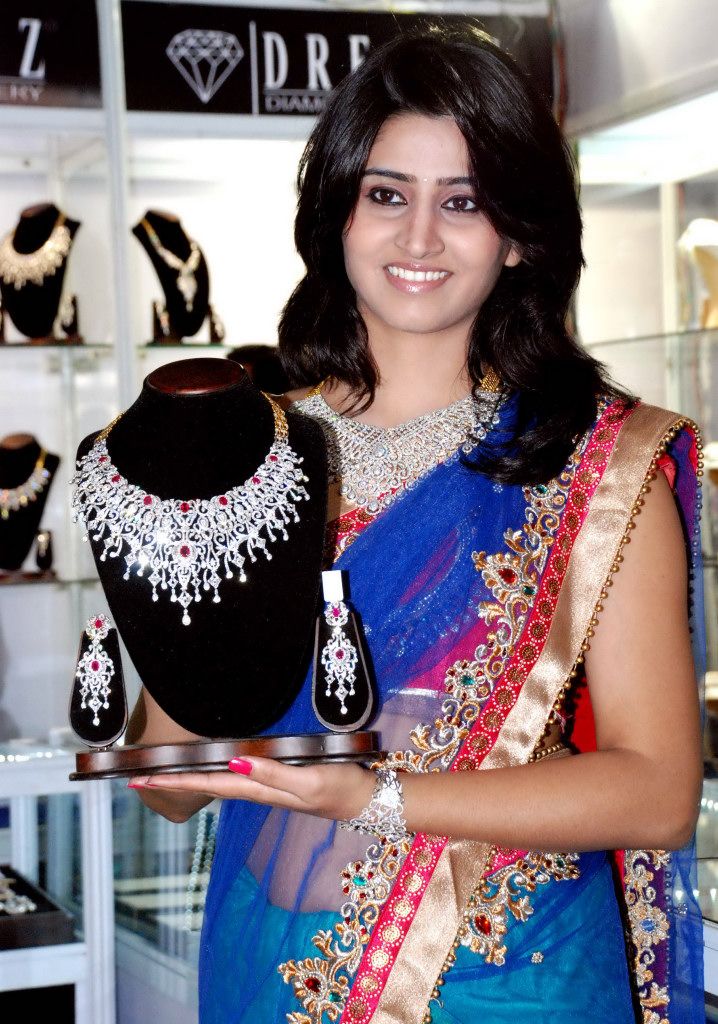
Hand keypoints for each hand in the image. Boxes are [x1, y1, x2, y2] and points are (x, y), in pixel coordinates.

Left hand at [127, 757, 375, 821]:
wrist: (366, 799)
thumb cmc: (340, 787)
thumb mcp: (308, 782)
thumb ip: (273, 774)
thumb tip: (234, 763)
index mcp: (259, 789)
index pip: (210, 784)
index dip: (176, 782)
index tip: (143, 780)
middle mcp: (257, 789)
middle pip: (207, 785)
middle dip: (173, 784)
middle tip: (139, 779)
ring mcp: (267, 787)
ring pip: (220, 783)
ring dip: (191, 780)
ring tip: (166, 775)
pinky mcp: (278, 781)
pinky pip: (237, 779)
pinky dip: (217, 775)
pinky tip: (214, 769)